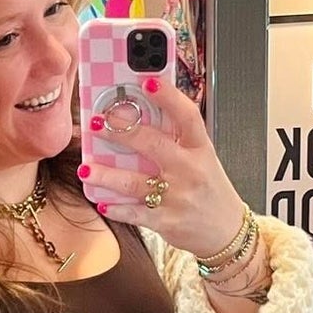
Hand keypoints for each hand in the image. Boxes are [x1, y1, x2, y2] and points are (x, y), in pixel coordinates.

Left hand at [78, 73, 249, 260]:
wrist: (226, 230)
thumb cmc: (210, 190)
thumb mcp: (203, 158)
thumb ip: (177, 138)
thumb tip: (142, 112)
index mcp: (200, 148)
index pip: (187, 116)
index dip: (168, 97)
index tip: (147, 82)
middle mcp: (190, 170)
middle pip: (153, 145)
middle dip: (123, 132)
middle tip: (98, 123)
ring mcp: (178, 197)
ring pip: (136, 182)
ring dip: (107, 176)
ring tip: (86, 169)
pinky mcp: (167, 221)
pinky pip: (135, 214)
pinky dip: (117, 209)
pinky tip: (101, 201)